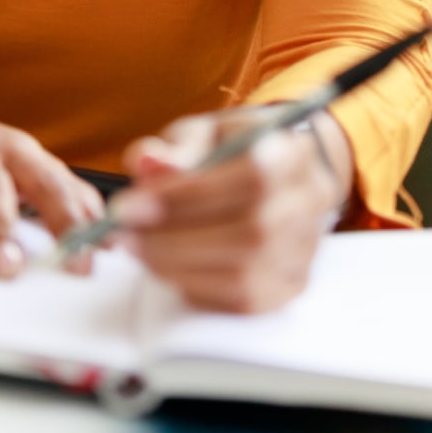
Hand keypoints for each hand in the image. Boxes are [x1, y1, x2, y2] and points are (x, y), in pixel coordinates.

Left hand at [113, 108, 350, 312]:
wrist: (278, 175)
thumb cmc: (232, 149)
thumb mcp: (203, 133)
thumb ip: (176, 148)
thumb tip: (148, 164)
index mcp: (291, 153)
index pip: (250, 178)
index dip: (186, 196)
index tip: (129, 206)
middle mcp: (308, 204)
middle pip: (249, 234)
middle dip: (173, 238)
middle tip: (123, 233)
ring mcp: (305, 250)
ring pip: (244, 274)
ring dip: (177, 265)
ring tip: (137, 247)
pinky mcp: (291, 284)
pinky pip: (242, 300)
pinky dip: (196, 285)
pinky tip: (166, 265)